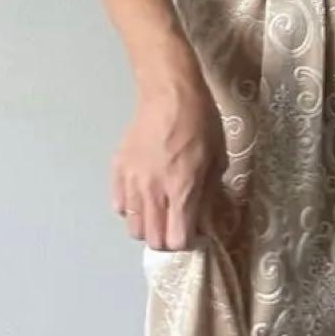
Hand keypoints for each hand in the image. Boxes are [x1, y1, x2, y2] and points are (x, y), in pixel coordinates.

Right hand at [110, 60, 226, 251]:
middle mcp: (153, 192)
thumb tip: (203, 223)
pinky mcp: (118, 170)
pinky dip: (130, 208)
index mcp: (181, 191)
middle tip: (176, 223)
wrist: (170, 94)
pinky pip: (119, 205)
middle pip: (153, 240)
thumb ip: (207, 196)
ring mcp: (132, 182)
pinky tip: (143, 195)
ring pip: (133, 226)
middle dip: (167, 238)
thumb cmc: (201, 124)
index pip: (177, 241)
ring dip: (149, 225)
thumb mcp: (217, 160)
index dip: (187, 241)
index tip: (194, 230)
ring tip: (159, 209)